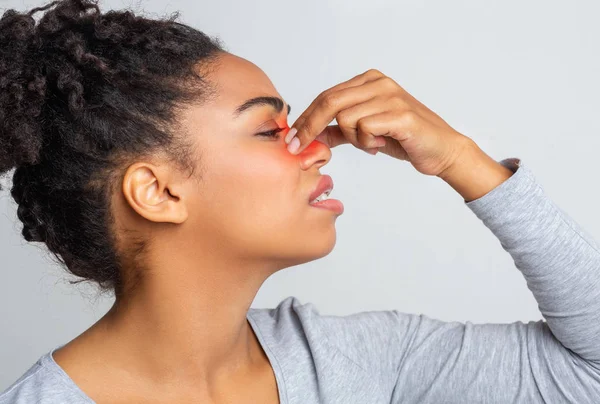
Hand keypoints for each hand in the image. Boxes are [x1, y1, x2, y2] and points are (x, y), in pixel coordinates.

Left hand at [286, 69, 473, 176]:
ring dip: (353, 139)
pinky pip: (364, 128)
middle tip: (298, 148)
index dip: (305, 118)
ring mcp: (391, 96)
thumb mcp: (365, 134)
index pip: (326, 96)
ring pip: (346, 119)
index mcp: (369, 81)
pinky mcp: (401, 114)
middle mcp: (379, 83)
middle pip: (329, 102)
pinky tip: (382, 144)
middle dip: (309, 127)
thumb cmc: (404, 140)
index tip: (291, 139)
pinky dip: (367, 142)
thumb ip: (339, 131)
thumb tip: (310, 137)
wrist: (440, 150)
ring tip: (372, 143)